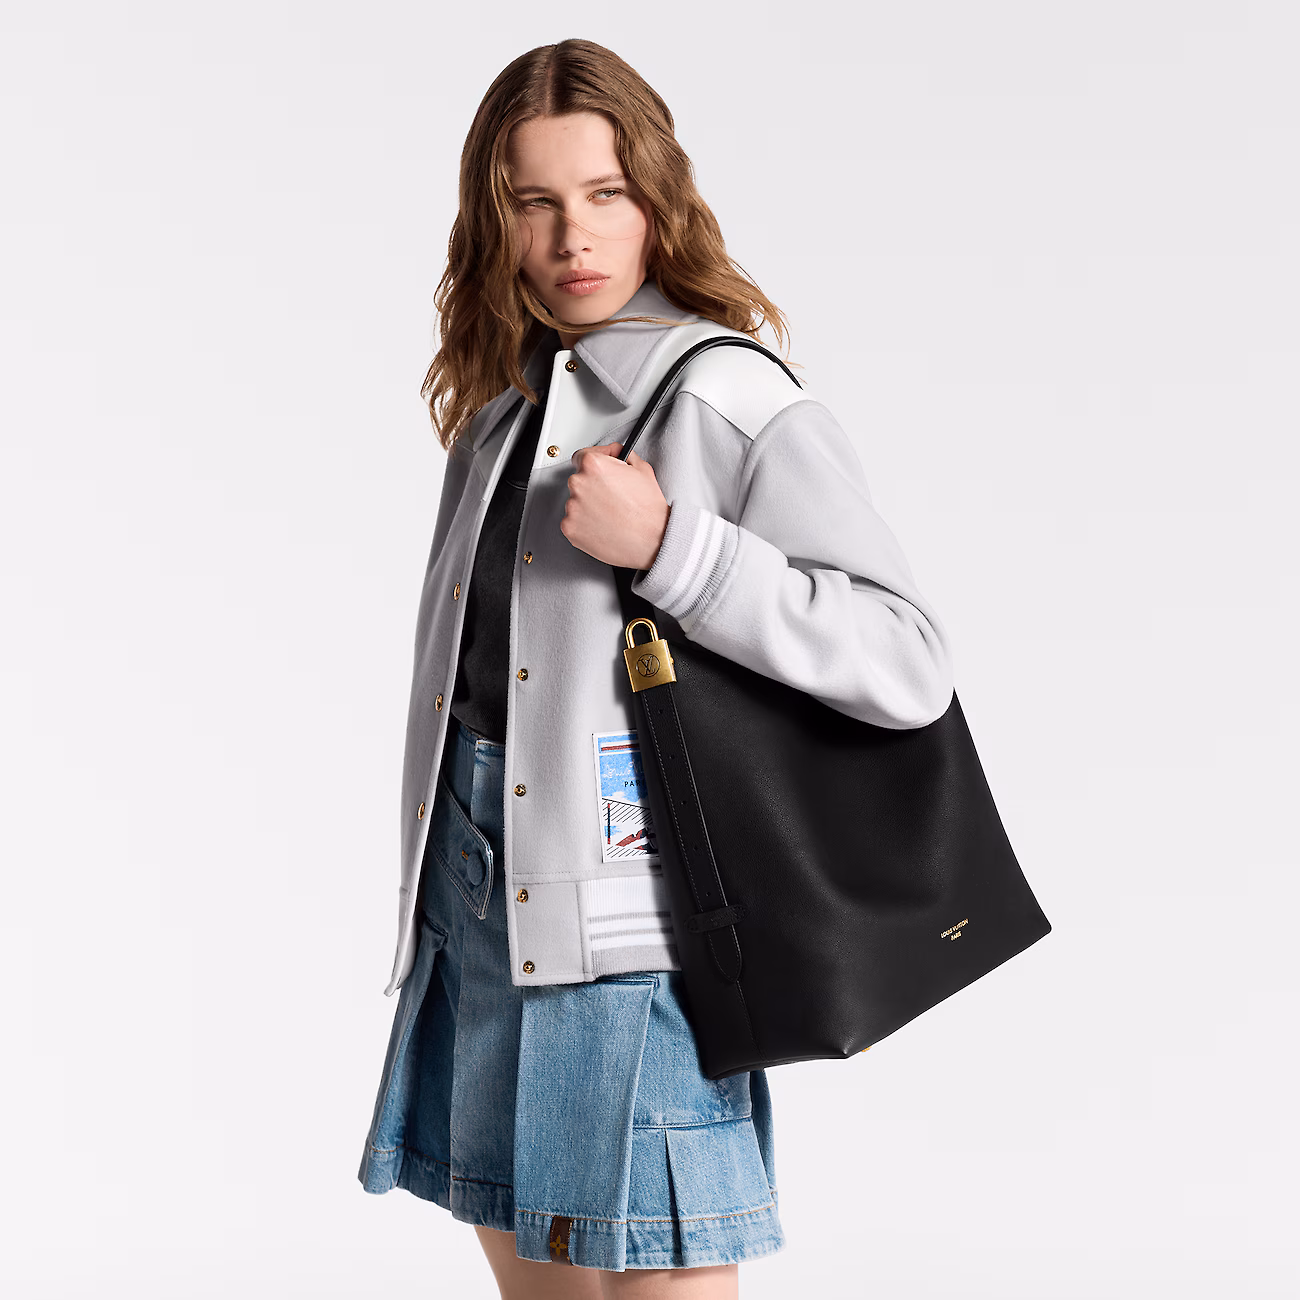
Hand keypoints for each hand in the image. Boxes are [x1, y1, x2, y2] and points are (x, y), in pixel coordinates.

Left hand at [560, 441, 669, 569]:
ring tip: (610, 514)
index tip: (599, 468)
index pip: (581, 456)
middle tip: (611, 496)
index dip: (594, 462)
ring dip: (588, 506)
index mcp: (593, 465)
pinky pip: (573, 522)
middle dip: (593, 486)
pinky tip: (603, 525)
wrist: (652, 540)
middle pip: (579, 480)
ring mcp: (572, 507)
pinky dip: (584, 524)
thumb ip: (623, 455)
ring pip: (576, 502)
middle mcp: (578, 483)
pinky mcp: (569, 528)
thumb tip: (615, 453)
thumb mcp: (642, 469)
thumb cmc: (648, 509)